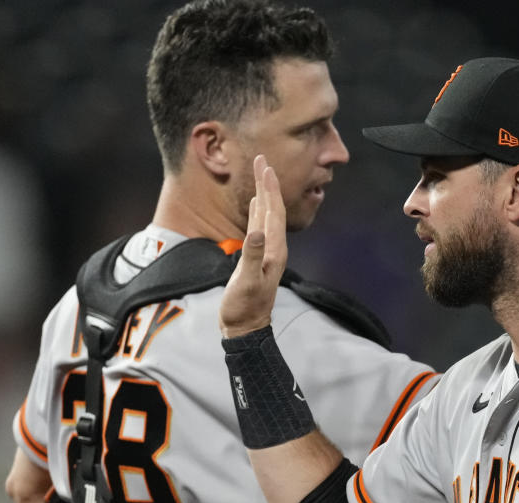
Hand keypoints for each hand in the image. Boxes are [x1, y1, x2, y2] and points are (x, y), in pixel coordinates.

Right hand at [219, 154, 288, 337]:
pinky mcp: (257, 257)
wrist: (246, 327)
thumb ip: (252, 256)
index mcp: (274, 251)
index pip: (274, 213)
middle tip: (262, 160)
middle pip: (273, 209)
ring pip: (267, 216)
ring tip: (260, 174)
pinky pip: (260, 228)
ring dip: (264, 194)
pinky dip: (258, 212)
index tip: (265, 166)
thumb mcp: (247, 281)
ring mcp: (266, 253)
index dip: (270, 189)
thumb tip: (257, 231)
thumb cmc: (244, 307)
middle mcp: (274, 249)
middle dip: (268, 184)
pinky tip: (257, 204)